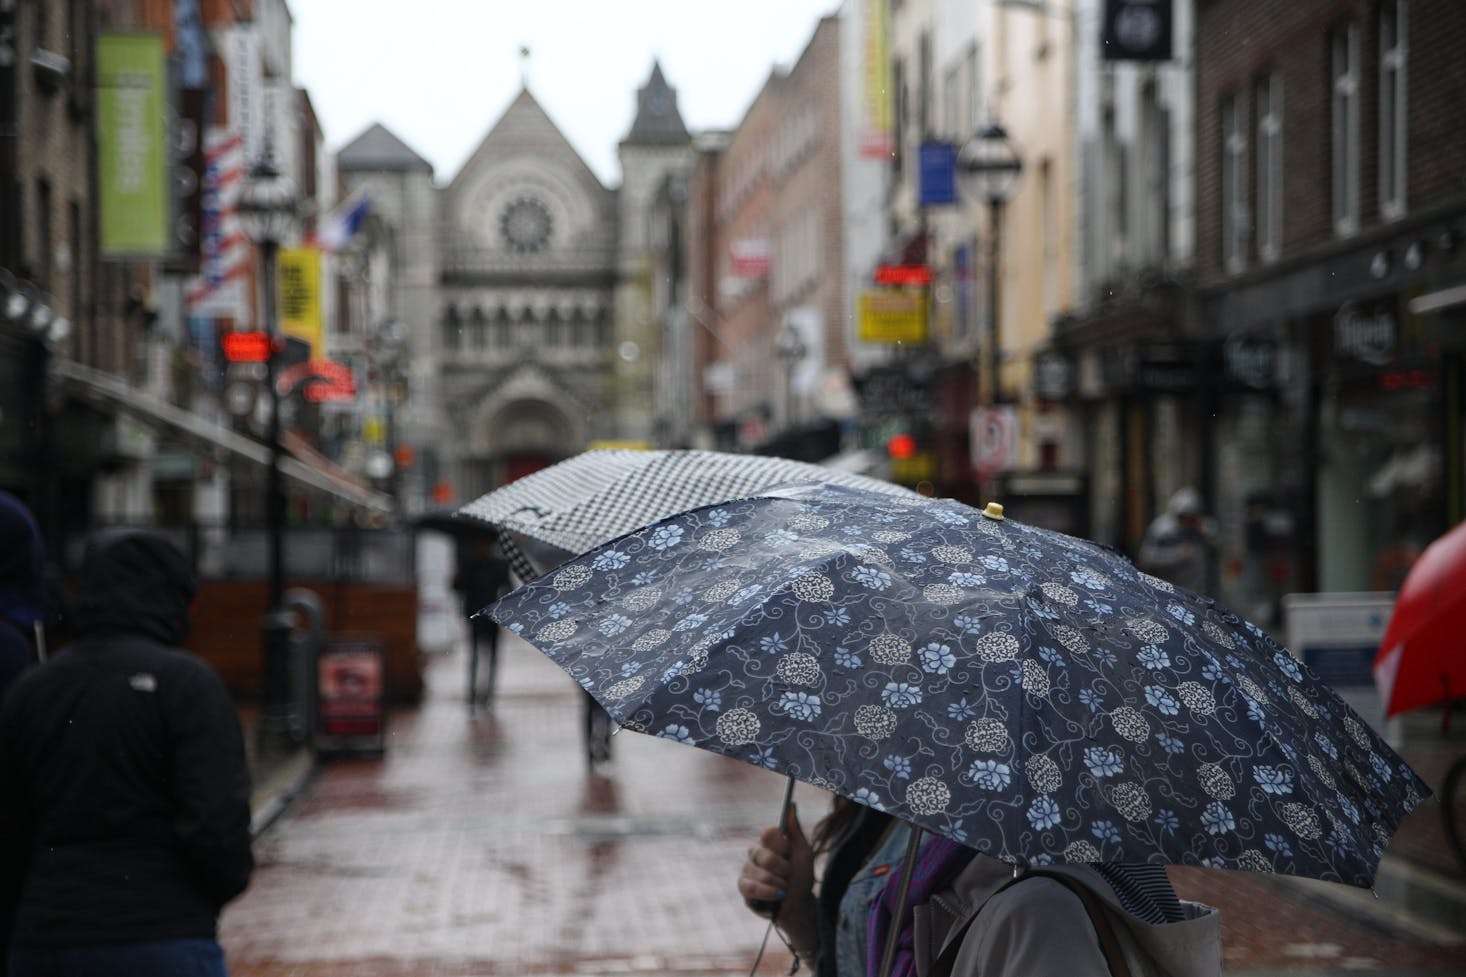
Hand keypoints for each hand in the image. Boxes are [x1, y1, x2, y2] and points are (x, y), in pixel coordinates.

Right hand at [737, 804, 817, 955]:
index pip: (768, 833)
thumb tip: (792, 805)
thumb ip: (795, 830)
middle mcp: (755, 854)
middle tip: (789, 874)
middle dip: (782, 868)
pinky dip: (768, 894)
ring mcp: (747, 871)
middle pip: (763, 854)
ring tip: (785, 889)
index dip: (780, 843)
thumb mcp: (803, 853)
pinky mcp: (744, 889)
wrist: (799, 905)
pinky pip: (751, 888)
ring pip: (758, 873)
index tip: (788, 849)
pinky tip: (777, 896)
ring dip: (778, 883)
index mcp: (769, 843)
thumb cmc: (802, 877)